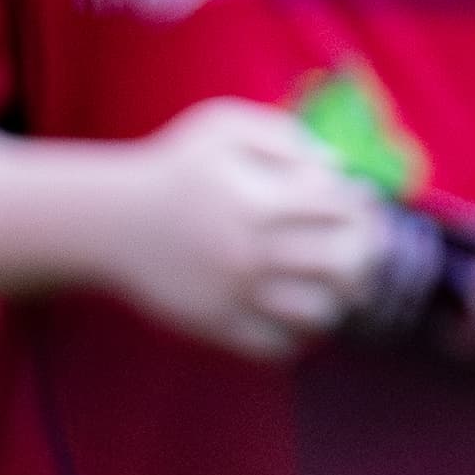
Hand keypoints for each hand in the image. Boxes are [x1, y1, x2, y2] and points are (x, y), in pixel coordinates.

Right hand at [101, 100, 383, 361]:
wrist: (109, 220)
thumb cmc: (173, 167)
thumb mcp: (222, 128)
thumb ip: (284, 135)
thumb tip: (338, 167)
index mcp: (260, 203)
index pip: (340, 211)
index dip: (363, 209)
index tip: (363, 209)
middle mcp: (252, 253)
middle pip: (341, 266)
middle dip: (365, 259)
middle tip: (365, 254)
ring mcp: (235, 294)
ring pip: (318, 314)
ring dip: (338, 303)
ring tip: (336, 290)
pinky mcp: (217, 325)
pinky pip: (278, 347)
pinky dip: (300, 338)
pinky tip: (301, 317)